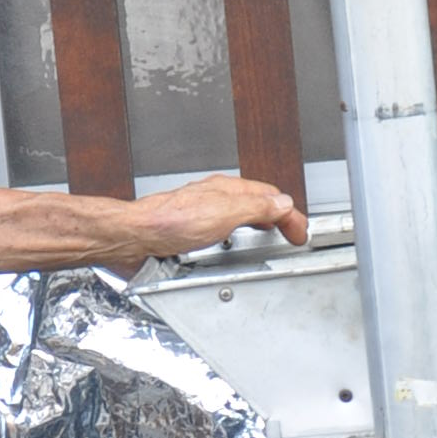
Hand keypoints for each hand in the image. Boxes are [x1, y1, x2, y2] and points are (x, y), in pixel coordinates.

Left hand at [130, 170, 311, 259]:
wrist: (136, 237)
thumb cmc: (170, 222)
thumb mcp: (224, 214)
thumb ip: (257, 208)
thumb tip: (283, 204)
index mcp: (228, 190)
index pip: (271, 197)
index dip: (291, 215)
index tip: (301, 233)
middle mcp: (216, 199)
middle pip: (257, 204)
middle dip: (279, 218)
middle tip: (292, 234)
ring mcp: (203, 214)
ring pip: (240, 216)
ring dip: (259, 226)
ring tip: (271, 238)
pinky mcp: (191, 231)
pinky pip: (224, 230)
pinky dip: (238, 237)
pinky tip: (234, 247)